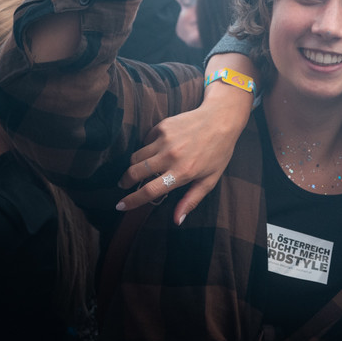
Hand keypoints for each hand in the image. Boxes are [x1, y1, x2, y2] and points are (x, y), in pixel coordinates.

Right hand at [116, 83, 252, 223]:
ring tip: (139, 169)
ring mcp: (165, 140)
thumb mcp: (210, 179)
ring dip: (134, 166)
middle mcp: (171, 156)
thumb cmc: (218, 152)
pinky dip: (147, 148)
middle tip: (125, 185)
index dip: (132, 201)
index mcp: (182, 172)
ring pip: (136, 157)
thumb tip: (177, 221)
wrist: (221, 119)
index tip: (120, 205)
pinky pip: (145, 141)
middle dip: (126, 182)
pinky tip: (157, 150)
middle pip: (135, 173)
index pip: (149, 191)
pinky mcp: (162, 127)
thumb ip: (192, 200)